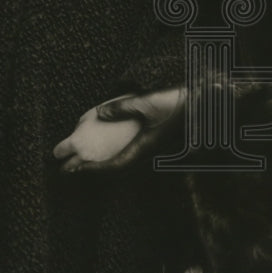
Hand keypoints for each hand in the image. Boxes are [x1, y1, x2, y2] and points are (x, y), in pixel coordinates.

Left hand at [53, 88, 184, 172]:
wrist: (204, 106)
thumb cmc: (177, 105)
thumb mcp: (148, 102)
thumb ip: (123, 107)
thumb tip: (99, 113)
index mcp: (145, 147)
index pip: (116, 165)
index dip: (94, 169)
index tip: (74, 169)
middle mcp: (147, 152)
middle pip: (115, 167)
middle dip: (92, 169)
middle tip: (67, 168)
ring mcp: (150, 148)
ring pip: (122, 162)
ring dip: (101, 163)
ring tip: (82, 160)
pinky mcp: (153, 142)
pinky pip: (129, 153)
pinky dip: (113, 154)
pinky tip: (104, 146)